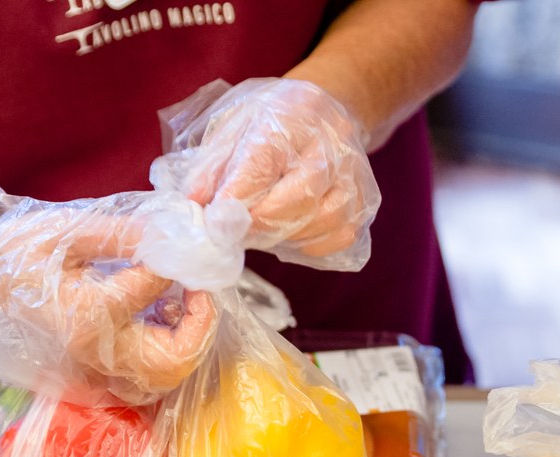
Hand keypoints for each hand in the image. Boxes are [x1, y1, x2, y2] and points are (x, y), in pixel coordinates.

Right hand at [0, 182, 218, 404]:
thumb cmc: (11, 252)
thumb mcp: (66, 230)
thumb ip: (124, 233)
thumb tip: (176, 230)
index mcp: (86, 315)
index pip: (156, 287)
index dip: (181, 261)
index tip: (187, 242)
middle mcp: (91, 357)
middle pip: (173, 362)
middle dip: (199, 325)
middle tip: (199, 289)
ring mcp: (86, 379)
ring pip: (161, 382)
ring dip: (182, 346)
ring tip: (175, 303)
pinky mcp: (83, 386)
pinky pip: (138, 384)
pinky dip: (158, 357)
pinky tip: (151, 321)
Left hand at [151, 78, 379, 270]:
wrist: (325, 109)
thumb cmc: (270, 120)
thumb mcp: (231, 125)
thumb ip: (210, 165)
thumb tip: (193, 206)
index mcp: (292, 113)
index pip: (263, 162)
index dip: (234, 199)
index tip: (210, 223)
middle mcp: (332, 142)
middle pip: (297, 199)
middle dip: (255, 224)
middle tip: (230, 229)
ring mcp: (355, 174)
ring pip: (319, 224)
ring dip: (280, 237)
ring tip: (258, 224)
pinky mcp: (366, 202)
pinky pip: (336, 239)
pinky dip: (306, 244)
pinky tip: (289, 227)